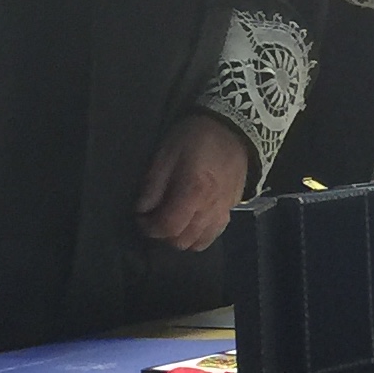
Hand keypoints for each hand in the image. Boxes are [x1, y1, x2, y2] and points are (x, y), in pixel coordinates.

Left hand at [135, 113, 251, 250]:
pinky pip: (214, 234)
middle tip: (155, 218)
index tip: (141, 217)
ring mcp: (224, 211)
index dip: (149, 228)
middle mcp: (210, 208)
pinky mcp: (231, 209)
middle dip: (163, 235)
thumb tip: (142, 209)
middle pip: (182, 241)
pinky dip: (199, 235)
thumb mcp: (167, 154)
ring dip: (181, 238)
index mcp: (193, 192)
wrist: (233, 129)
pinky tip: (191, 222)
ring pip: (199, 243)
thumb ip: (154, 184)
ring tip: (173, 222)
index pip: (167, 227)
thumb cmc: (195, 138)